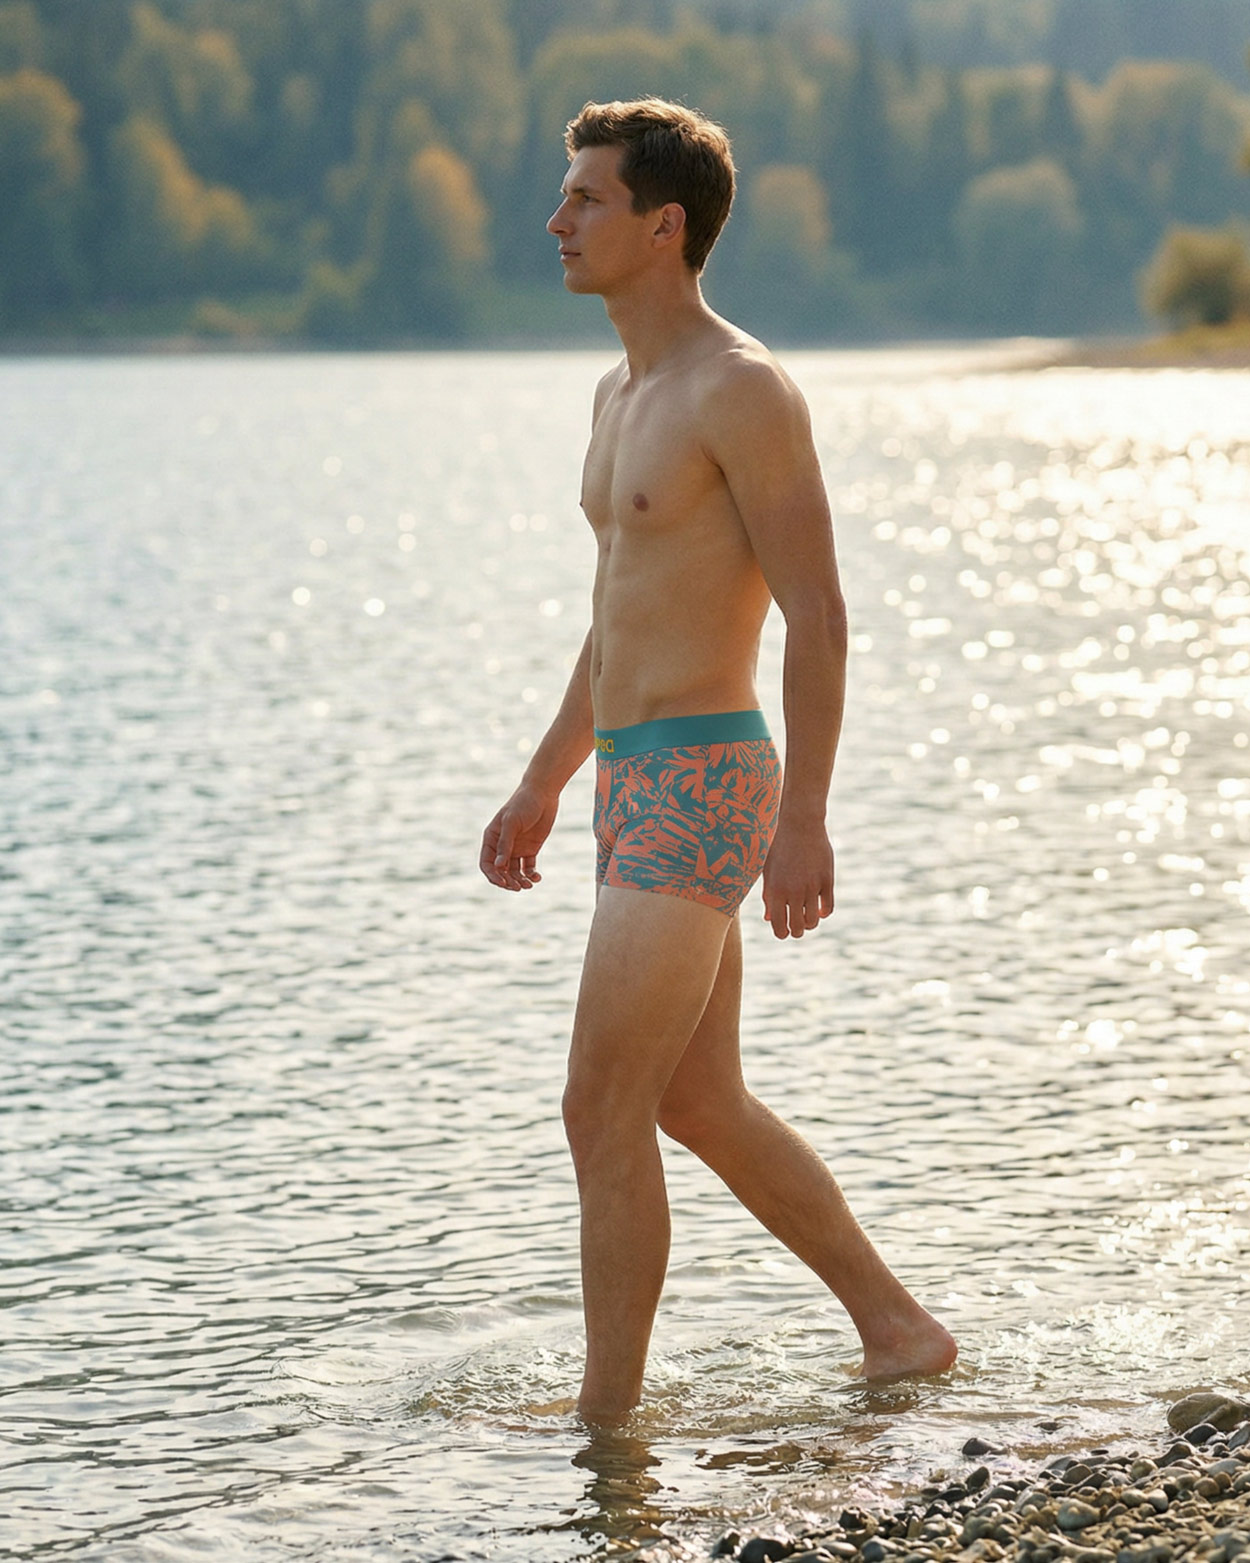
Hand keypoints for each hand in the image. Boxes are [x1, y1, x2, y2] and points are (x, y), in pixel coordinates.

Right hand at [480, 783, 558, 890]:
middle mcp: (502, 846)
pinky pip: (528, 868)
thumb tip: (499, 866)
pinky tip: (537, 878)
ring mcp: (516, 848)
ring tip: (529, 884)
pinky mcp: (530, 849)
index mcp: (491, 838)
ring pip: (514, 872)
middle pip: (500, 871)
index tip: (504, 883)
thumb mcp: (512, 822)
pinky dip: (531, 875)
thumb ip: (505, 844)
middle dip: (507, 882)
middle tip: (518, 887)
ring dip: (520, 881)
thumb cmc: (523, 804)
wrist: (543, 794)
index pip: (487, 863)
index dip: (493, 876)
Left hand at [761, 817, 834, 938]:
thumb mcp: (768, 871)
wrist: (799, 824)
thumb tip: (769, 919)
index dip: (782, 933)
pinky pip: (828, 907)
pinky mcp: (827, 880)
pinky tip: (819, 908)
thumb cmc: (779, 847)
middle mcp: (793, 892)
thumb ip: (768, 896)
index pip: (779, 927)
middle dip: (797, 931)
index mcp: (774, 891)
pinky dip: (824, 912)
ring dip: (811, 923)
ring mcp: (811, 886)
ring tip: (807, 917)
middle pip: (798, 928)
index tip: (784, 931)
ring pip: (814, 921)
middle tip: (797, 926)